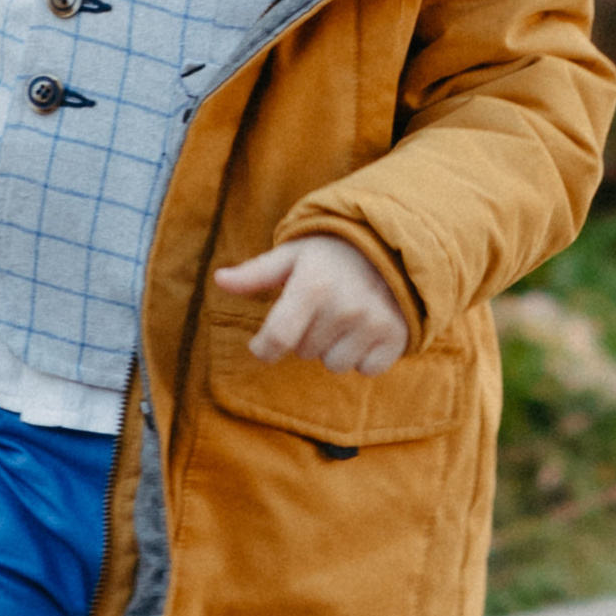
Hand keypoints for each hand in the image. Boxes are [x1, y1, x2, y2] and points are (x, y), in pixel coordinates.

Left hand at [213, 235, 408, 373]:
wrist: (392, 245)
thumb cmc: (332, 253)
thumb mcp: (292, 255)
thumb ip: (255, 273)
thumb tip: (219, 280)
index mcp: (312, 286)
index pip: (278, 339)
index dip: (264, 348)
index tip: (262, 345)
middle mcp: (344, 307)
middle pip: (304, 352)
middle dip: (305, 336)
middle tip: (319, 310)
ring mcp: (374, 324)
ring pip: (334, 365)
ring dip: (333, 349)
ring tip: (343, 320)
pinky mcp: (396, 337)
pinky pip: (366, 369)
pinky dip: (363, 356)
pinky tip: (364, 331)